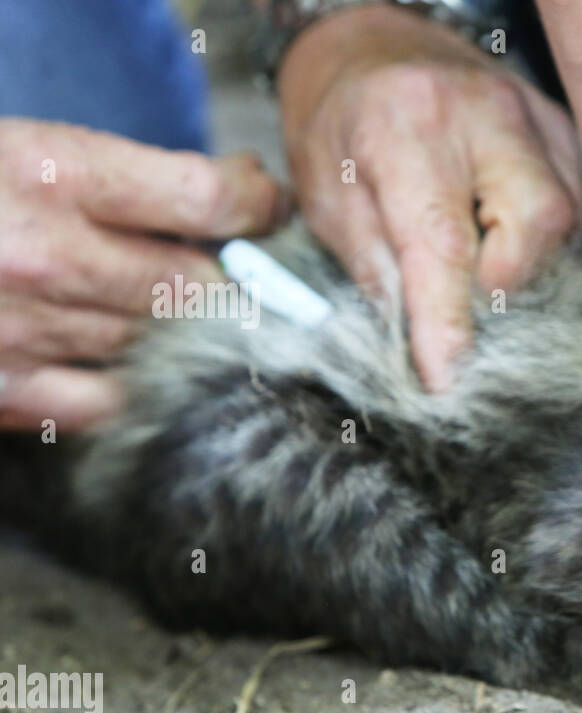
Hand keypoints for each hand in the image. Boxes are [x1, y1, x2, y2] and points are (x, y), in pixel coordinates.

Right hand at [0, 119, 285, 429]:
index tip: (262, 202)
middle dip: (226, 278)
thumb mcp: (25, 150)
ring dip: (173, 331)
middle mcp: (50, 256)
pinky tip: (101, 351)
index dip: (257, 201)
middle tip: (226, 268)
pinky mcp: (10, 392)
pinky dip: (120, 378)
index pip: (210, 197)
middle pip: (202, 287)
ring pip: (164, 346)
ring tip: (143, 303)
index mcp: (53, 173)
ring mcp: (30, 332)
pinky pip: (111, 398)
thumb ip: (125, 180)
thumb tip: (233, 199)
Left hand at [278, 4, 581, 391]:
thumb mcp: (326, 195)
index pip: (442, 242)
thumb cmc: (341, 121)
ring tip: (485, 257)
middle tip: (464, 289)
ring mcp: (534, 114)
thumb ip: (373, 266)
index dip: (448, 321)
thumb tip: (415, 340)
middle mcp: (484, 113)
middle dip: (507, 278)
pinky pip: (581, 201)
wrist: (371, 45)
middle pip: (539, 221)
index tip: (448, 378)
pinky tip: (513, 236)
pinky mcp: (562, 126)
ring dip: (531, 260)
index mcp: (406, 127)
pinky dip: (551, 239)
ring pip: (569, 218)